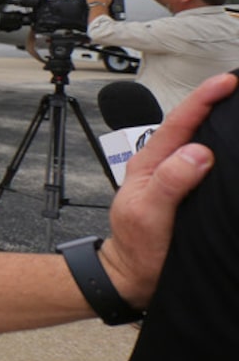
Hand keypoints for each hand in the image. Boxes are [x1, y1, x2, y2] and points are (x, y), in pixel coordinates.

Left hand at [101, 72, 237, 305]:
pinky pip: (211, 168)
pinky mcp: (192, 195)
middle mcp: (164, 165)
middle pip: (192, 127)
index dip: (202, 100)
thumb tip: (198, 152)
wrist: (133, 277)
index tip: (226, 82)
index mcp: (150, 163)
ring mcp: (178, 179)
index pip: (179, 124)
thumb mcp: (147, 213)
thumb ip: (169, 182)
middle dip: (216, 102)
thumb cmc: (136, 246)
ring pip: (203, 144)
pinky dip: (225, 153)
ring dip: (222, 125)